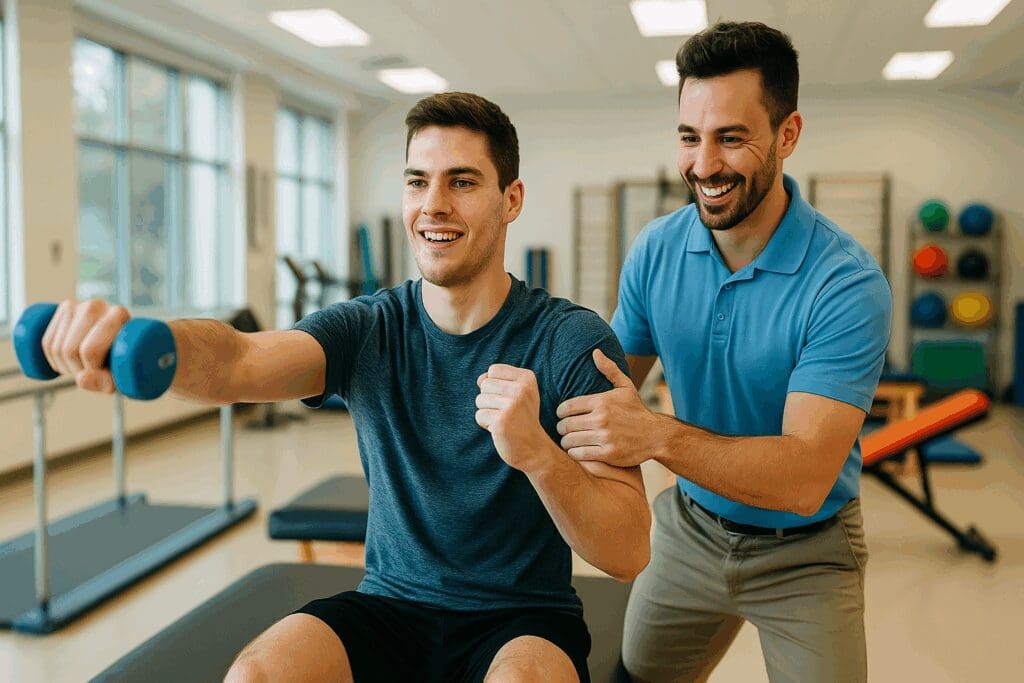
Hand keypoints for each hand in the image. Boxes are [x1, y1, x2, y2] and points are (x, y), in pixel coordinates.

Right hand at [41, 299, 130, 393]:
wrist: (124, 341)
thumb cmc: (127, 361)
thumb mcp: (123, 376)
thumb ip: (107, 382)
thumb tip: (81, 379)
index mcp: (119, 315)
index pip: (90, 350)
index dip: (91, 370)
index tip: (102, 375)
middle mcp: (96, 306)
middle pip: (69, 350)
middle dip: (77, 370)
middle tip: (91, 373)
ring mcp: (76, 305)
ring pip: (55, 348)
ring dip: (65, 367)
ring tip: (83, 367)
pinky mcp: (62, 310)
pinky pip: (46, 343)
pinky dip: (53, 360)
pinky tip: (69, 362)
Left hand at [475, 364, 552, 472]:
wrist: (534, 448)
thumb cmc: (522, 418)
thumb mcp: (517, 393)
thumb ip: (498, 381)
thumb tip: (480, 379)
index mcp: (527, 378)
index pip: (493, 370)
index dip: (495, 385)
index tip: (509, 398)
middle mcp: (521, 389)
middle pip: (485, 384)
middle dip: (489, 399)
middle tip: (506, 412)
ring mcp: (512, 406)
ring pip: (480, 400)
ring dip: (487, 412)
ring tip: (504, 420)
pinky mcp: (501, 422)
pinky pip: (479, 415)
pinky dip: (486, 424)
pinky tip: (500, 428)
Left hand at [555, 349, 661, 467]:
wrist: (656, 435)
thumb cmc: (637, 411)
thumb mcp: (625, 387)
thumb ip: (609, 369)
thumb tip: (595, 352)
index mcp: (601, 401)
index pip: (566, 407)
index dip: (560, 412)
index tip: (563, 416)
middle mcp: (601, 418)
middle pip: (565, 425)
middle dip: (561, 428)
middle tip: (564, 430)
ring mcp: (604, 437)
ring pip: (570, 441)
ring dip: (566, 442)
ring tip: (570, 441)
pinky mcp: (607, 454)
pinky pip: (579, 454)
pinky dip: (574, 453)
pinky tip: (578, 451)